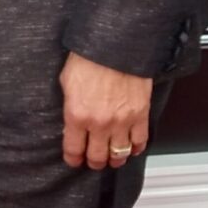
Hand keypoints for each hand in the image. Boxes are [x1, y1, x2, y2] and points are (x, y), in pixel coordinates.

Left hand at [60, 52, 150, 170]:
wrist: (116, 45)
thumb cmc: (90, 57)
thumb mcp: (67, 81)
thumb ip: (69, 104)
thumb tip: (71, 119)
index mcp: (77, 115)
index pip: (74, 149)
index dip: (73, 159)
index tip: (74, 159)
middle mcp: (99, 123)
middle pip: (97, 157)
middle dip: (94, 162)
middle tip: (94, 161)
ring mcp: (121, 121)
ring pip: (119, 154)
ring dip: (115, 159)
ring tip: (113, 158)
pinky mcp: (140, 114)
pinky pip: (140, 141)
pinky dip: (136, 148)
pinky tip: (132, 147)